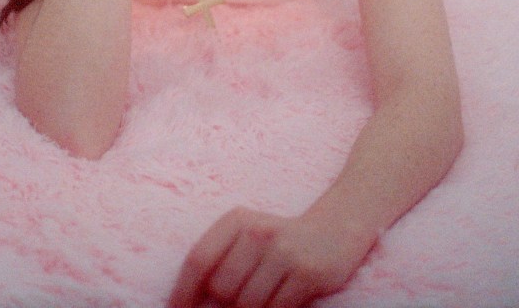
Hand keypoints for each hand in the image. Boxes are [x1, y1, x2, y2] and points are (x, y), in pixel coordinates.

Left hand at [168, 207, 362, 307]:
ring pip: (247, 305)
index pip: (198, 259)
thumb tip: (189, 302)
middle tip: (239, 299)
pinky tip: (281, 299)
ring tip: (264, 295)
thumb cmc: (280, 240)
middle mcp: (257, 231)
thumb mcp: (247, 236)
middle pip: (222, 289)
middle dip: (225, 305)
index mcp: (237, 219)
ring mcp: (284, 251)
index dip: (183, 292)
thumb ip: (219, 260)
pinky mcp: (307, 273)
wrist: (336, 229)